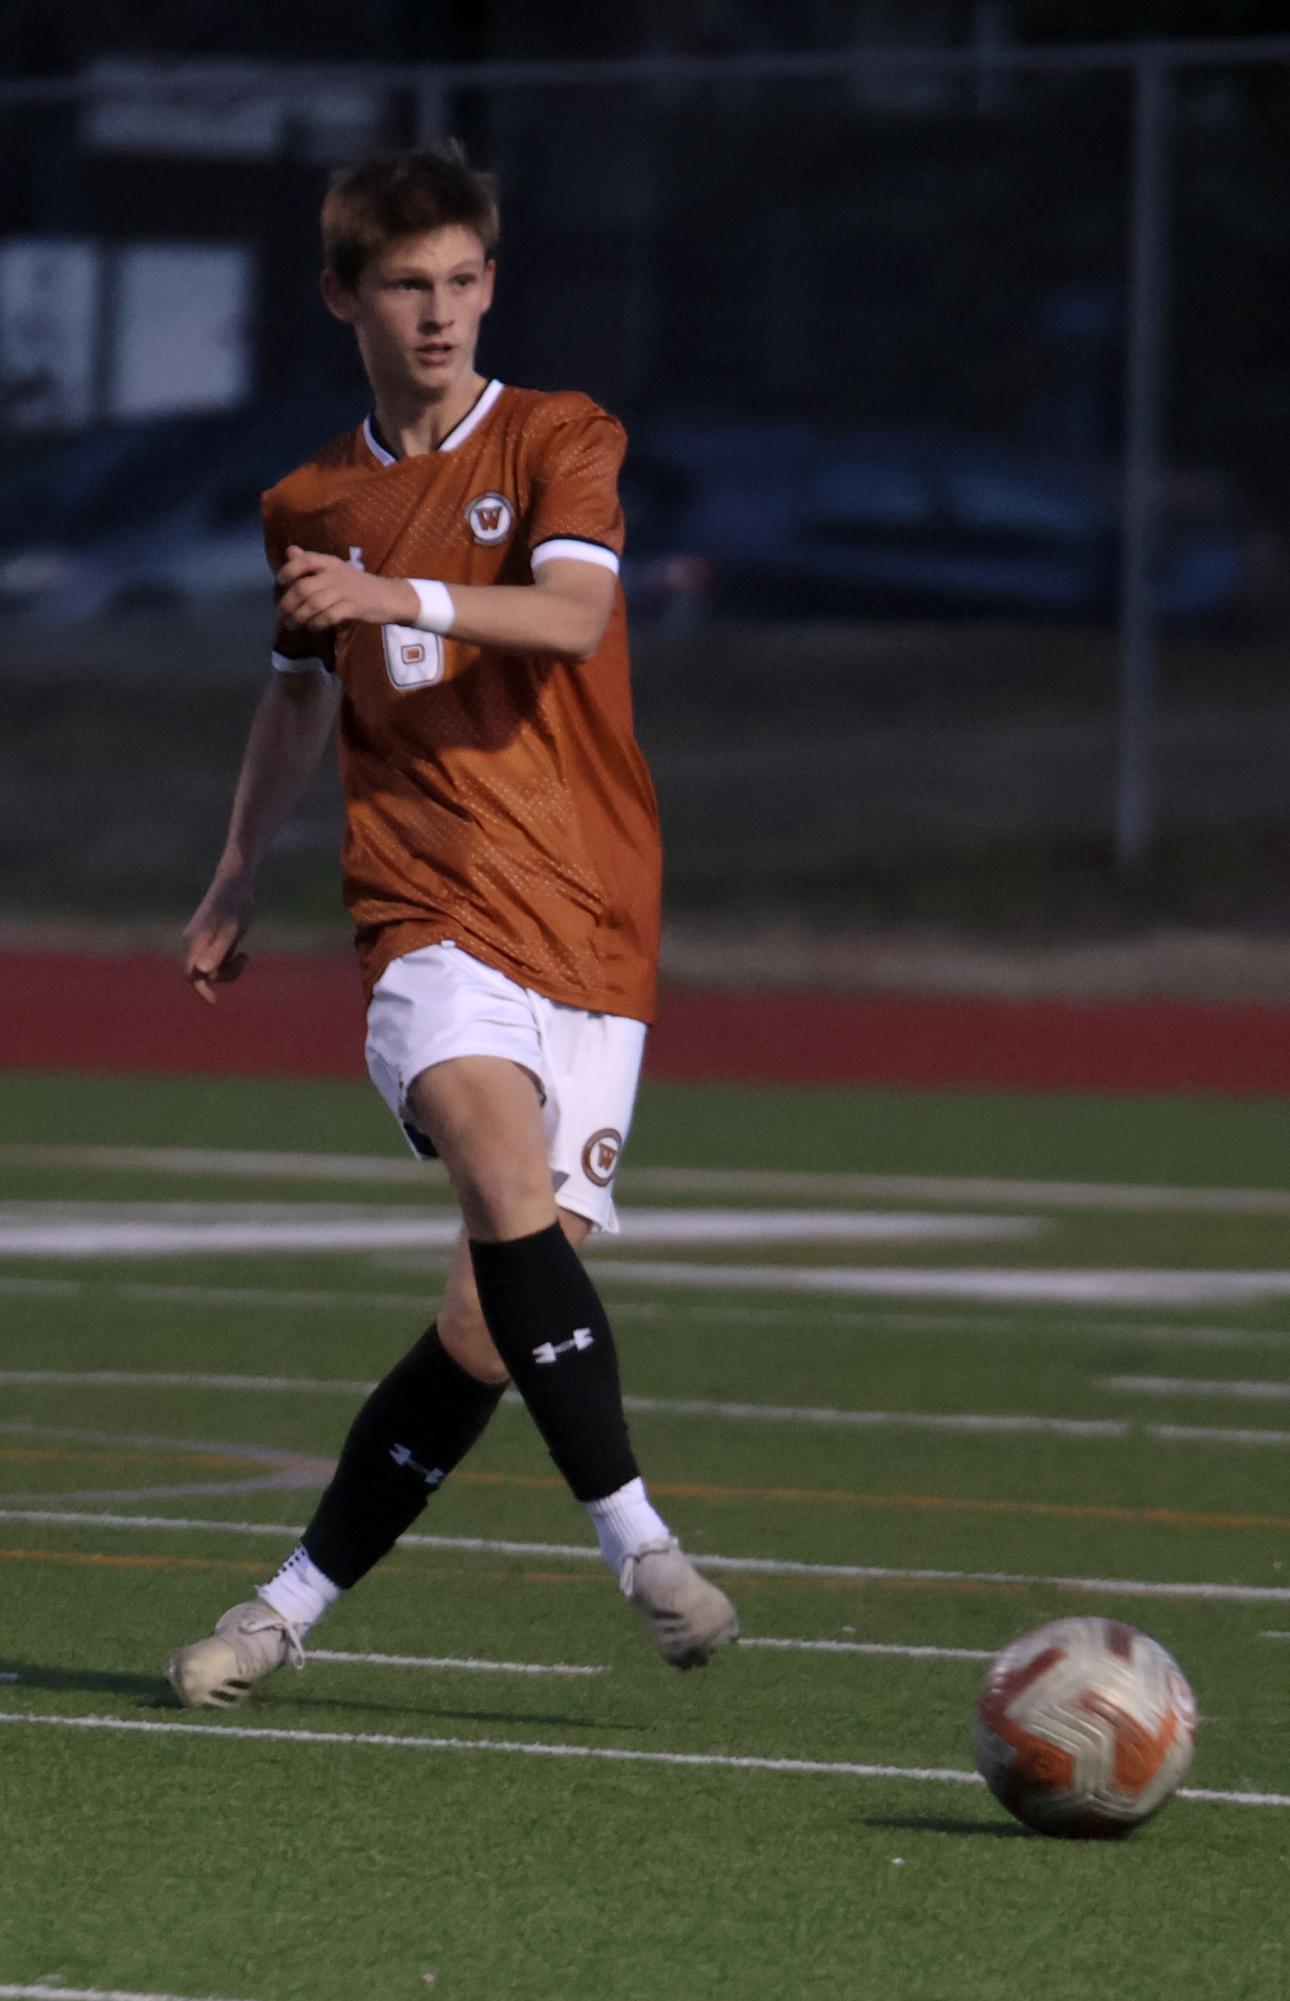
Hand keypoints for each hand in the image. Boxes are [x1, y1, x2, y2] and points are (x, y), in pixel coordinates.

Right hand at [183, 872, 254, 1005]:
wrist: (235, 882)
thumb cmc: (235, 903)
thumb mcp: (232, 929)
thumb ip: (217, 950)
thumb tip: (200, 972)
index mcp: (196, 942)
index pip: (191, 974)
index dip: (201, 990)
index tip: (215, 1001)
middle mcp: (194, 943)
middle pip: (203, 974)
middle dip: (224, 975)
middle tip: (244, 958)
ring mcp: (201, 941)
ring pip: (211, 968)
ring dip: (229, 968)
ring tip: (244, 955)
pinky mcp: (210, 939)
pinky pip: (217, 960)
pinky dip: (230, 961)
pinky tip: (242, 951)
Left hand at [277, 547, 418, 630]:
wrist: (388, 596)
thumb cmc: (357, 584)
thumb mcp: (335, 569)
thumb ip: (311, 562)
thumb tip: (290, 552)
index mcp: (330, 562)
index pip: (305, 560)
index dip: (289, 570)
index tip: (280, 582)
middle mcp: (336, 574)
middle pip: (304, 587)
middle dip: (289, 603)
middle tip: (282, 614)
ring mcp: (345, 591)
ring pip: (314, 604)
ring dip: (299, 617)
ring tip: (292, 624)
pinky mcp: (354, 607)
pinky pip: (328, 617)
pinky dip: (316, 624)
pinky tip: (312, 627)